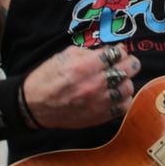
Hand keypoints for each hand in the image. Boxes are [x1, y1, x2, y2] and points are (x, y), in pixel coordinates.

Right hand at [22, 44, 141, 127]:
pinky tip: (115, 96)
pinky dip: (123, 100)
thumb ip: (91, 52)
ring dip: (125, 82)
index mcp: (86, 65)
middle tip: (125, 64)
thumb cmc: (49, 77)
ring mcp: (99, 101)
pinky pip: (123, 106)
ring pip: (128, 87)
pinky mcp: (100, 116)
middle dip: (129, 63)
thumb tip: (113, 50)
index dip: (120, 51)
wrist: (35, 105)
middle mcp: (95, 83)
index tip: (117, 53)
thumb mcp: (66, 55)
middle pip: (129, 69)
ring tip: (117, 81)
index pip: (117, 53)